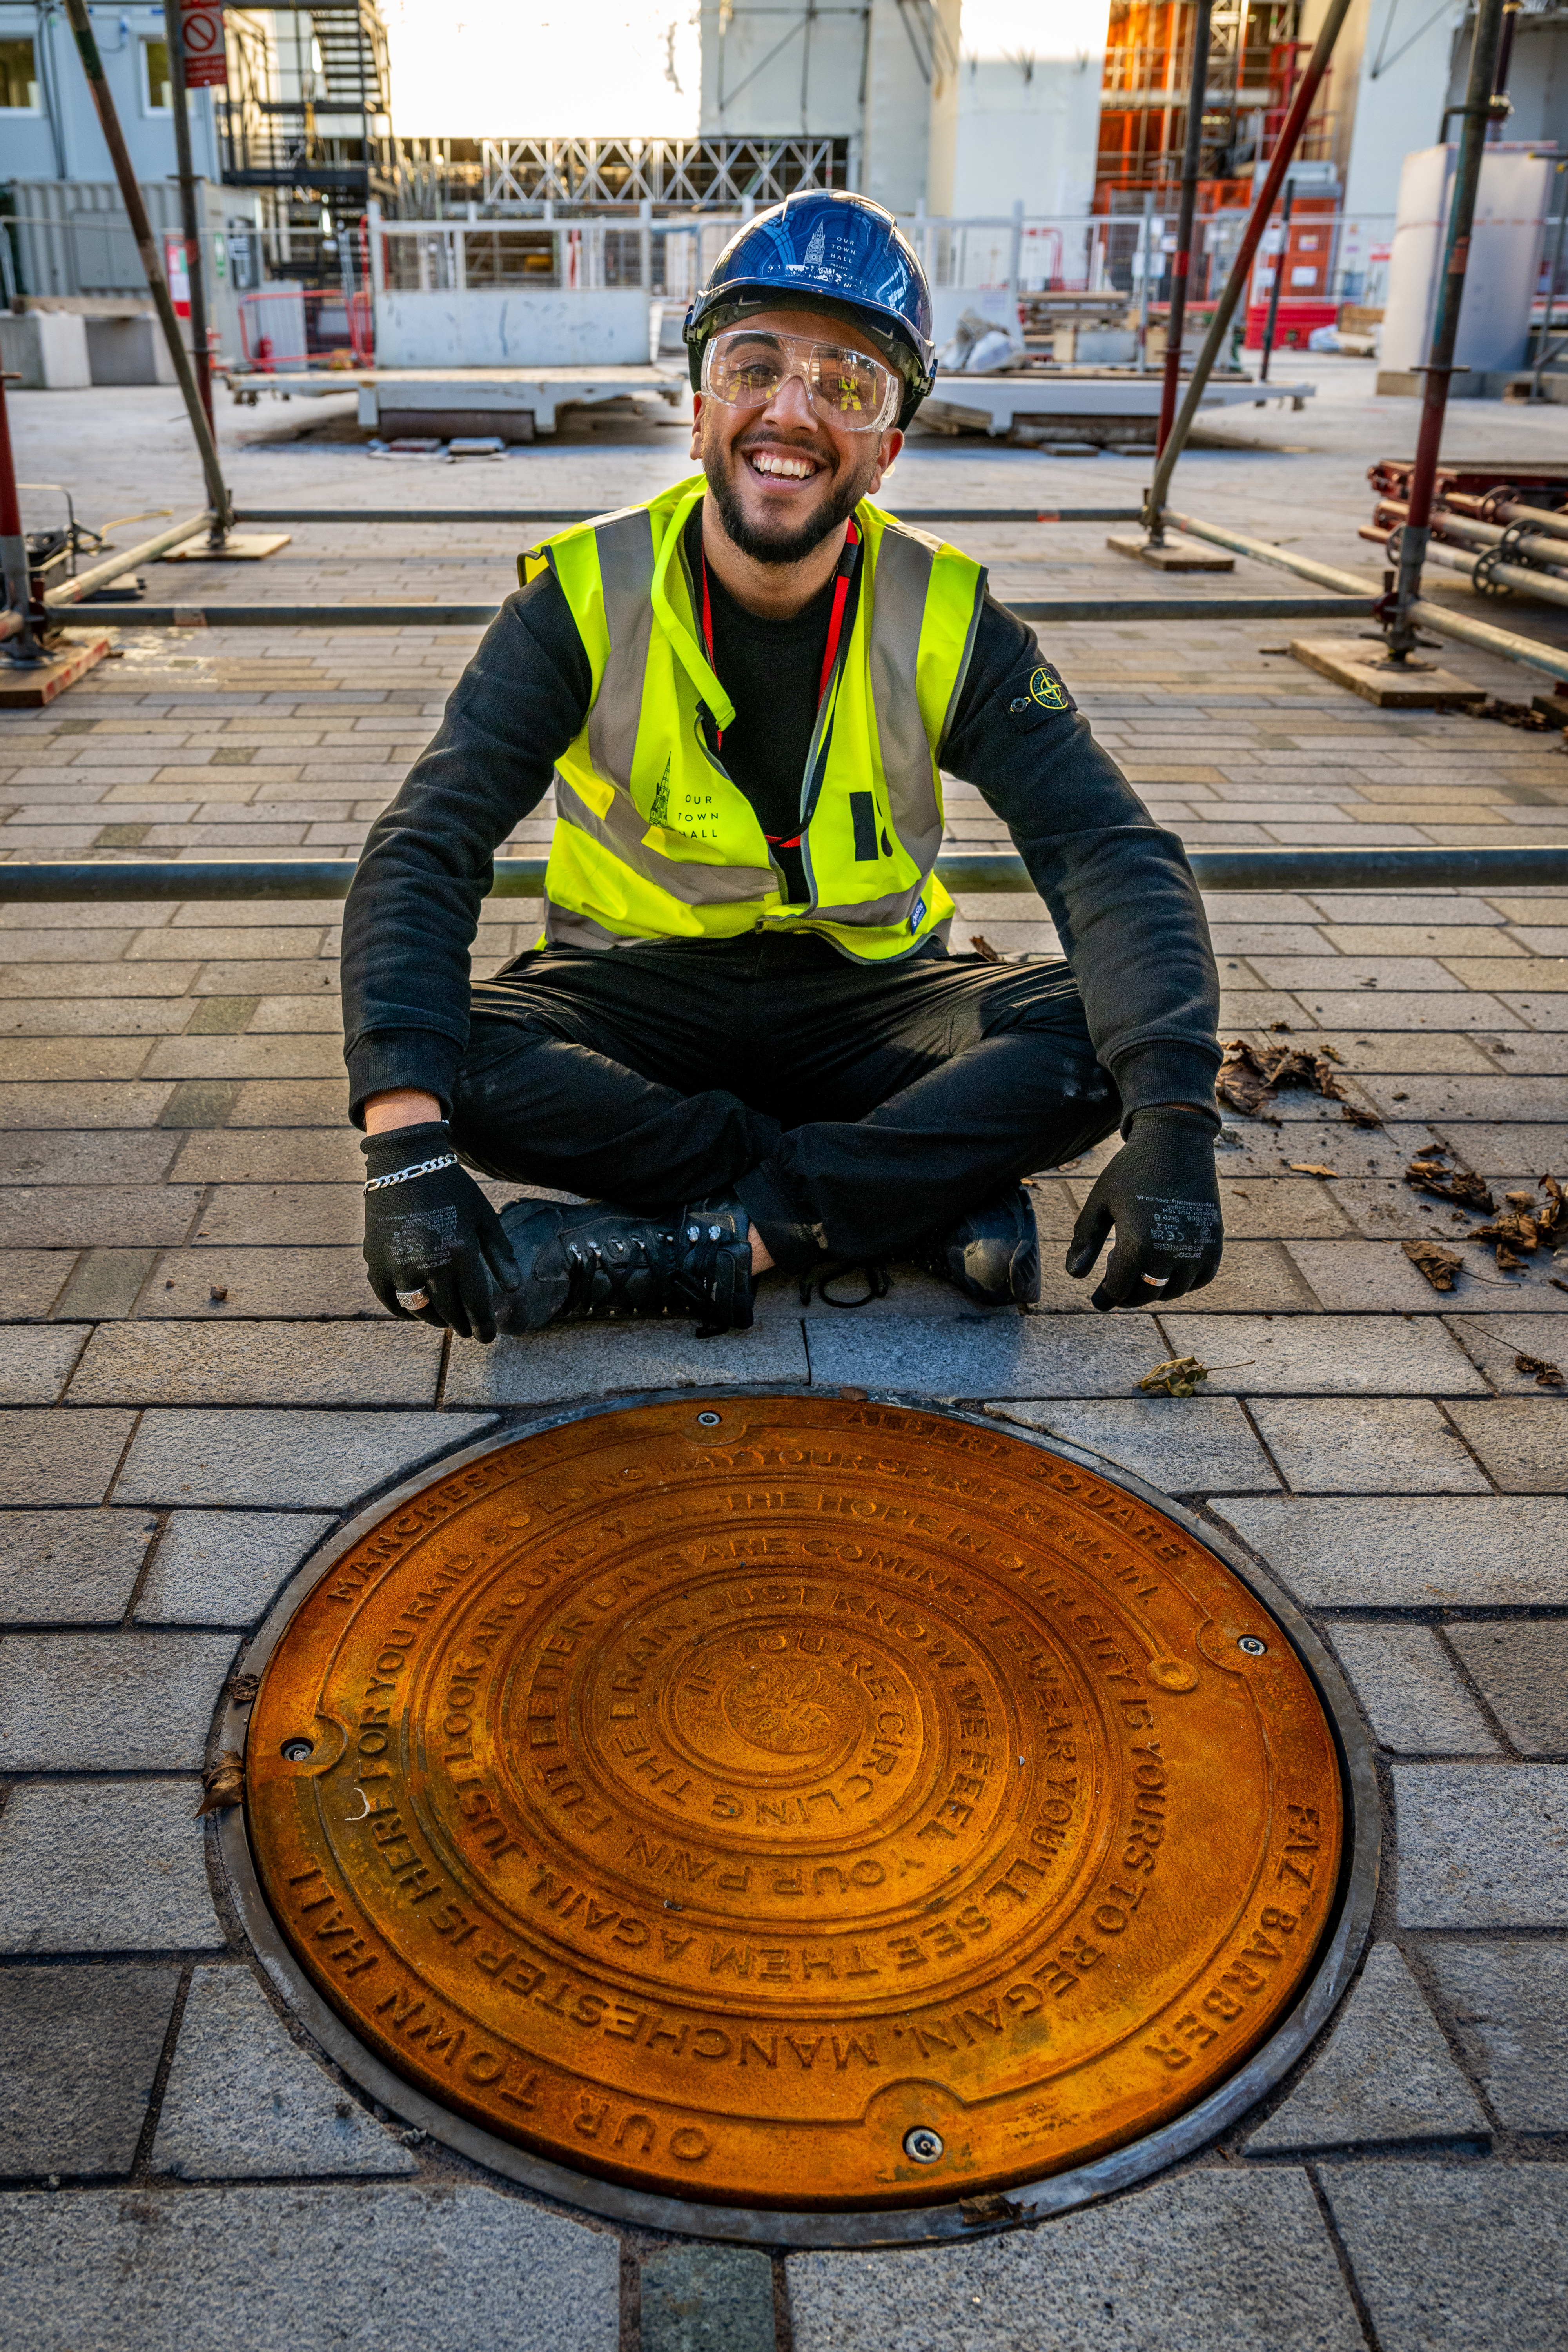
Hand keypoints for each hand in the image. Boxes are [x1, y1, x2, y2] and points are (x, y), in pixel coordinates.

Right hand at [361, 1121, 520, 1342]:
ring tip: (447, 1321)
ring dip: (436, 1321)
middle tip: (470, 1331)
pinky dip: (405, 1312)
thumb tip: (514, 1289)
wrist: (406, 1165)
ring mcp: (399, 1265)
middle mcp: (429, 1263)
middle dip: (463, 1326)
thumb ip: (500, 1255)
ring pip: (421, 1311)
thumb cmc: (452, 1191)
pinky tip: (418, 1311)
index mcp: (460, 1252)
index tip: (488, 1338)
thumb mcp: (483, 1218)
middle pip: (449, 1312)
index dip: (484, 1326)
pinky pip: (391, 1301)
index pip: (476, 1305)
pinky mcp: (376, 1263)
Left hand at [1064, 1105, 1222, 1310]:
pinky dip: (1182, 1280)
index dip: (1105, 1298)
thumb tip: (1074, 1275)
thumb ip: (1084, 1239)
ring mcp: (1197, 1249)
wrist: (1177, 1141)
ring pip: (1172, 1291)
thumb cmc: (1132, 1170)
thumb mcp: (1099, 1201)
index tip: (1098, 1300)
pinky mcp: (1215, 1243)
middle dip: (1127, 1295)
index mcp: (1137, 1243)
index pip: (1118, 1290)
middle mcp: (1170, 1252)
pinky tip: (1165, 1267)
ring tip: (1139, 1272)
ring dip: (1154, 1288)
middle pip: (1145, 1294)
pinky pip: (1198, 1279)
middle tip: (1117, 1287)